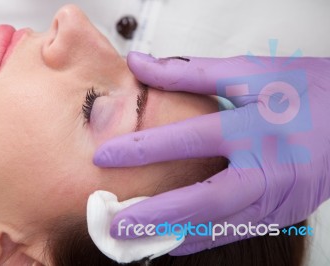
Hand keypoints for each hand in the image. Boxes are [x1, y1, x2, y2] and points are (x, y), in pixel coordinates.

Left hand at [93, 51, 329, 254]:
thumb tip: (140, 64)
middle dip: (155, 215)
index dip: (145, 149)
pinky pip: (232, 233)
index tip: (105, 158)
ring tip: (132, 240)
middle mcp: (268, 169)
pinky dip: (198, 240)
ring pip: (218, 227)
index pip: (191, 139)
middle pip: (204, 199)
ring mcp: (277, 199)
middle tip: (113, 223)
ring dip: (172, 235)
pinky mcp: (280, 215)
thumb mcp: (251, 73)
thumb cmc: (304, 91)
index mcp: (258, 128)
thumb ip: (190, 72)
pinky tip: (170, 241)